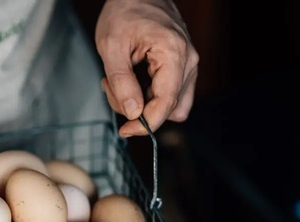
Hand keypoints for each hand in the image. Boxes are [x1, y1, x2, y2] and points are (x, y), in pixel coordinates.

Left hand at [95, 0, 198, 136]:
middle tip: (111, 88)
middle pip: (168, 108)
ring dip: (143, 103)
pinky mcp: (182, 67)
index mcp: (173, 53)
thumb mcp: (111, 47)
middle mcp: (188, 61)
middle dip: (137, 109)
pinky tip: (130, 80)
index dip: (144, 124)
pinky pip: (170, 94)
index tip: (124, 131)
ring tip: (119, 82)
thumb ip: (121, 82)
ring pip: (171, 105)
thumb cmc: (124, 12)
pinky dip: (148, 95)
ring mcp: (188, 64)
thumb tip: (133, 113)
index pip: (165, 103)